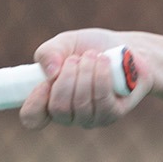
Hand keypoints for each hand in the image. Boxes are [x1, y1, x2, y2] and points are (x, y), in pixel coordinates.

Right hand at [19, 28, 150, 129]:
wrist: (130, 49)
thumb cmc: (93, 47)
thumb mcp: (66, 43)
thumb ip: (49, 52)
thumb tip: (50, 72)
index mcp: (50, 100)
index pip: (32, 118)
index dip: (34, 104)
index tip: (43, 83)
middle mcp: (69, 115)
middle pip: (58, 108)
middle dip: (67, 77)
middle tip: (77, 58)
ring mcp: (90, 118)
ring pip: (80, 103)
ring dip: (86, 72)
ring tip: (93, 55)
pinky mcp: (111, 115)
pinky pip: (101, 100)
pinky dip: (101, 76)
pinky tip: (104, 61)